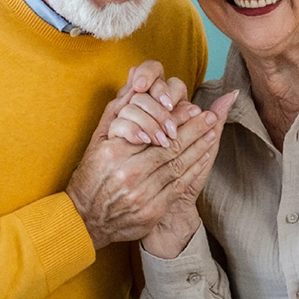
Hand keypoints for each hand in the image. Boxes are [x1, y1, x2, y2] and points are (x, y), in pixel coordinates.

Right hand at [66, 72, 234, 250]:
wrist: (85, 218)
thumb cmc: (92, 175)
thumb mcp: (98, 141)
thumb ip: (117, 110)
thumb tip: (134, 79)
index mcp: (114, 153)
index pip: (155, 130)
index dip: (178, 119)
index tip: (194, 107)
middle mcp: (128, 173)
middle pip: (172, 147)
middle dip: (196, 130)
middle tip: (212, 117)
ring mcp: (142, 195)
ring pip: (179, 166)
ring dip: (199, 147)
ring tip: (213, 132)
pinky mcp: (152, 211)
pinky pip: (179, 186)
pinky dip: (194, 170)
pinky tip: (204, 157)